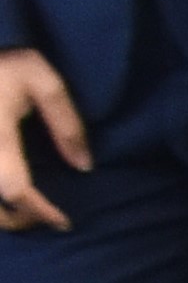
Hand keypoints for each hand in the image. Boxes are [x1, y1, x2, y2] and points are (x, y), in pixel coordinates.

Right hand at [0, 46, 80, 230]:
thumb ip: (66, 123)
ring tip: (25, 211)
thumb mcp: (41, 80)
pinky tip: (7, 193)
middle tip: (43, 218)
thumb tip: (84, 166)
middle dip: (15, 221)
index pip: (15, 189)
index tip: (63, 221)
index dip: (39, 211)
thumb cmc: (3, 61)